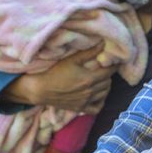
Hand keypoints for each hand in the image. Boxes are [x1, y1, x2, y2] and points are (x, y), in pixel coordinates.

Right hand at [1, 43, 117, 112]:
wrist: (39, 89)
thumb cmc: (54, 72)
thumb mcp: (72, 59)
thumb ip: (89, 52)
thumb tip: (103, 43)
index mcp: (89, 79)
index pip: (109, 71)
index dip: (113, 65)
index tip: (112, 61)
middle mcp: (90, 92)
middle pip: (108, 82)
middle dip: (108, 74)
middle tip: (104, 68)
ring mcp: (85, 102)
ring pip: (105, 94)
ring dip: (105, 86)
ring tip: (101, 79)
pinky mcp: (80, 109)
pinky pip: (97, 108)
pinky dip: (100, 102)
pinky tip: (97, 95)